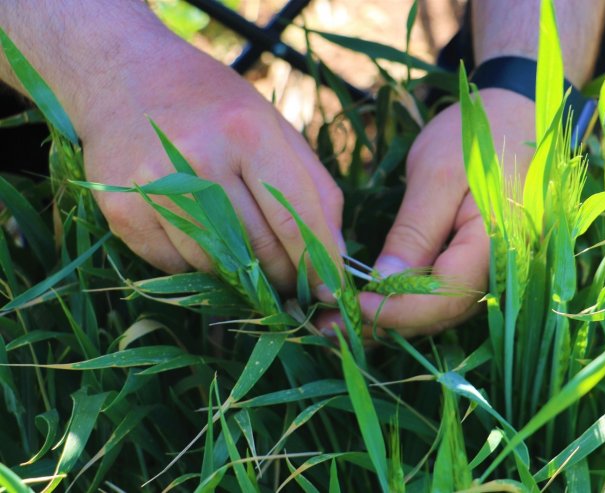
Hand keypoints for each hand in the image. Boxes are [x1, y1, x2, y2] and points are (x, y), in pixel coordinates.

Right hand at [77, 34, 343, 292]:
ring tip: (254, 265)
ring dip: (244, 279)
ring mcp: (154, 187)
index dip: (318, 264)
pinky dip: (200, 268)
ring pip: (218, 266)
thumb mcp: (275, 127)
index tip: (331, 290)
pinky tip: (206, 244)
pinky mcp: (123, 212)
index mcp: (246, 131)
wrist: (123, 74)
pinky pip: (176, 266)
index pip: (294, 218)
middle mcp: (198, 158)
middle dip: (286, 277)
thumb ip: (314, 187)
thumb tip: (333, 252)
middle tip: (295, 283)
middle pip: (258, 249)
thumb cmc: (214, 104)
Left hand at [317, 89, 535, 337]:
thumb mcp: (437, 175)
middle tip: (327, 324)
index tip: (351, 305)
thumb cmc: (476, 136)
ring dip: (390, 319)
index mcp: (495, 246)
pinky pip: (442, 296)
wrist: (515, 119)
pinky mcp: (476, 266)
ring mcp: (492, 272)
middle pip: (439, 314)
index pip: (444, 298)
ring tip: (339, 319)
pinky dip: (405, 304)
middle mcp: (500, 270)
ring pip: (438, 311)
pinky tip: (372, 303)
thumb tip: (384, 283)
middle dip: (384, 323)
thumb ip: (414, 232)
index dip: (396, 310)